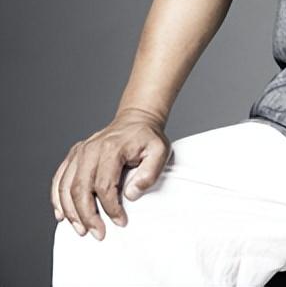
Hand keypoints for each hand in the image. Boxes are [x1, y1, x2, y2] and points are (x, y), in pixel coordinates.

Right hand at [50, 107, 170, 240]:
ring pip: (66, 187)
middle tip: (98, 233)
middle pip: (80, 189)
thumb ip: (149, 173)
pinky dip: (57, 200)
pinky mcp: (73, 155)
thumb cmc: (148, 138)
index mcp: (111, 149)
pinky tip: (62, 215)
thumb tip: (130, 195)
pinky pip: (58, 180)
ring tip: (81, 230)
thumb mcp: (160, 151)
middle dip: (87, 216)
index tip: (121, 222)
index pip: (104, 185)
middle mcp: (90, 150)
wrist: (136, 121)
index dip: (111, 208)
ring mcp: (79, 152)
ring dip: (71, 212)